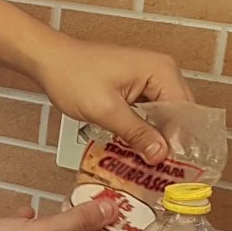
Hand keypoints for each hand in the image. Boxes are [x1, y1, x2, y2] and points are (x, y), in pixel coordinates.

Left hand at [26, 33, 192, 163]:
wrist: (47, 59)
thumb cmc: (71, 76)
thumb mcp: (105, 110)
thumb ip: (136, 132)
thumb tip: (161, 155)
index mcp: (162, 71)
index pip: (184, 113)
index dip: (179, 141)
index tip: (172, 167)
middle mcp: (162, 71)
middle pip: (178, 115)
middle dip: (170, 141)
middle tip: (163, 170)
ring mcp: (149, 77)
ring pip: (163, 115)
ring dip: (156, 137)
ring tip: (151, 163)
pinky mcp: (136, 85)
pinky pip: (149, 110)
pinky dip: (144, 128)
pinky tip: (138, 147)